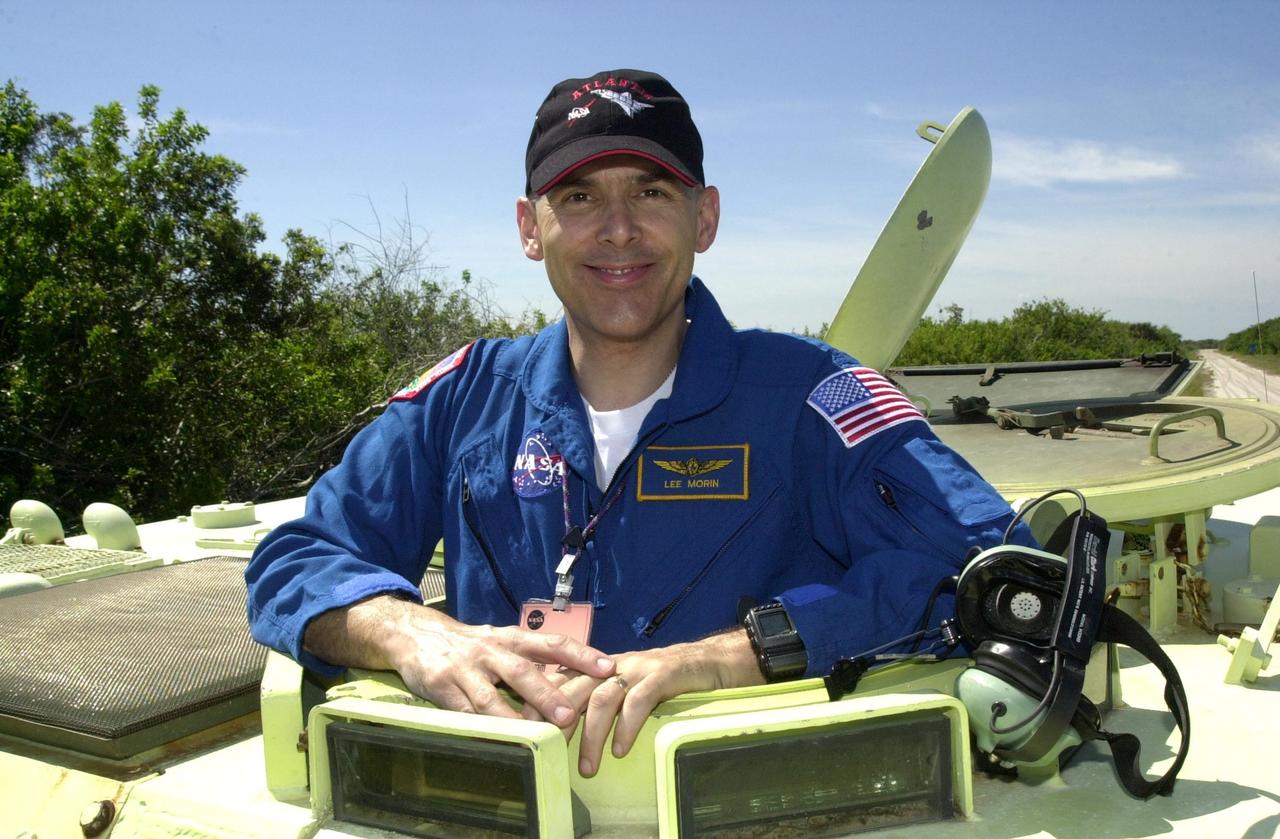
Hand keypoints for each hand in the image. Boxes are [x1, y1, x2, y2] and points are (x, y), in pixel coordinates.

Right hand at [304, 596, 614, 727]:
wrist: (415, 633)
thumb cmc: (469, 644)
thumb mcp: (502, 642)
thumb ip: (532, 658)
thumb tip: (577, 675)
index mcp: (510, 638)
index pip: (551, 643)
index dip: (580, 655)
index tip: (608, 667)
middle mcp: (489, 650)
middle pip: (522, 670)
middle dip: (547, 692)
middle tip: (570, 713)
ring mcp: (463, 670)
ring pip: (490, 696)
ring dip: (514, 716)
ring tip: (535, 734)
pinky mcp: (441, 688)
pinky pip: (462, 712)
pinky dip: (479, 727)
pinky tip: (495, 740)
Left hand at [521, 629, 763, 776]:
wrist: (706, 662)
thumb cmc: (661, 682)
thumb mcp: (622, 689)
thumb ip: (595, 700)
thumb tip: (563, 725)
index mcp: (597, 668)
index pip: (559, 681)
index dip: (538, 704)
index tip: (523, 731)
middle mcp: (612, 665)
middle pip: (573, 688)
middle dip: (556, 720)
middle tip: (544, 750)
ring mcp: (637, 668)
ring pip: (603, 698)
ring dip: (592, 735)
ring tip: (587, 768)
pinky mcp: (662, 675)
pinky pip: (639, 701)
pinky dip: (627, 727)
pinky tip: (621, 750)